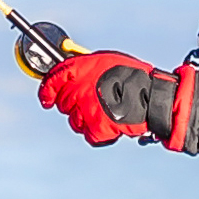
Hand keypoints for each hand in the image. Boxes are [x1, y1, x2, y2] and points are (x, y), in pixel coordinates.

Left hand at [37, 50, 198, 150]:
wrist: (152, 97)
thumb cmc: (133, 77)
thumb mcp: (107, 62)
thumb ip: (86, 67)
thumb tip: (69, 74)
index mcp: (81, 69)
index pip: (53, 80)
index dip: (47, 91)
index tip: (46, 99)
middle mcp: (80, 89)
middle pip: (63, 104)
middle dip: (72, 105)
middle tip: (88, 104)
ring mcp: (87, 109)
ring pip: (74, 121)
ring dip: (85, 120)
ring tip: (104, 113)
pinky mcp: (97, 127)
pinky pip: (89, 135)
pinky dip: (98, 133)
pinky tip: (110, 125)